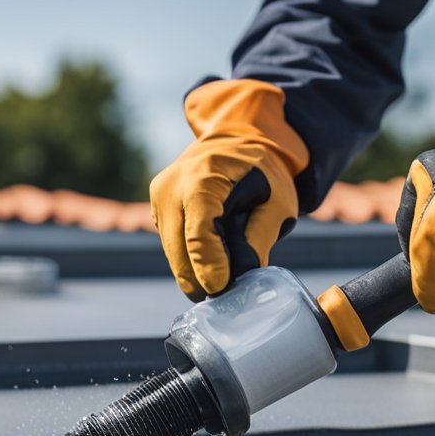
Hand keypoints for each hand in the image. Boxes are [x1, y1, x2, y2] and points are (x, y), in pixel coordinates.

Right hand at [150, 79, 307, 300]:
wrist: (238, 139)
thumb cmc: (263, 171)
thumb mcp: (277, 201)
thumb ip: (260, 236)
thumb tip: (244, 275)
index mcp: (204, 178)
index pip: (199, 232)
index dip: (209, 265)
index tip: (221, 288)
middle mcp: (172, 186)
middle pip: (178, 247)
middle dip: (199, 277)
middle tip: (223, 296)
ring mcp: (159, 196)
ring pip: (171, 251)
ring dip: (193, 270)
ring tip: (220, 279)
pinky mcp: (157, 206)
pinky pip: (171, 243)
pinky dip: (188, 258)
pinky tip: (209, 261)